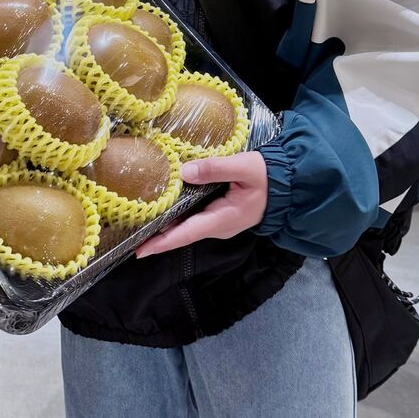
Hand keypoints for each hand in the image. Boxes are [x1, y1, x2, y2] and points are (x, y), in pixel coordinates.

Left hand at [135, 151, 268, 258]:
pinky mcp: (220, 214)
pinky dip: (177, 218)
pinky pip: (194, 218)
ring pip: (188, 227)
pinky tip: (163, 210)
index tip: (140, 251)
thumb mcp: (243, 166)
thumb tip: (184, 172)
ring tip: (140, 225)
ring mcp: (219, 222)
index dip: (163, 242)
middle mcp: (219, 226)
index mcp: (223, 219)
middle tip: (131, 238)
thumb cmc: (267, 175)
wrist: (287, 183)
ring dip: (166, 228)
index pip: (187, 233)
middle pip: (183, 233)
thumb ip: (215, 168)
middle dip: (158, 237)